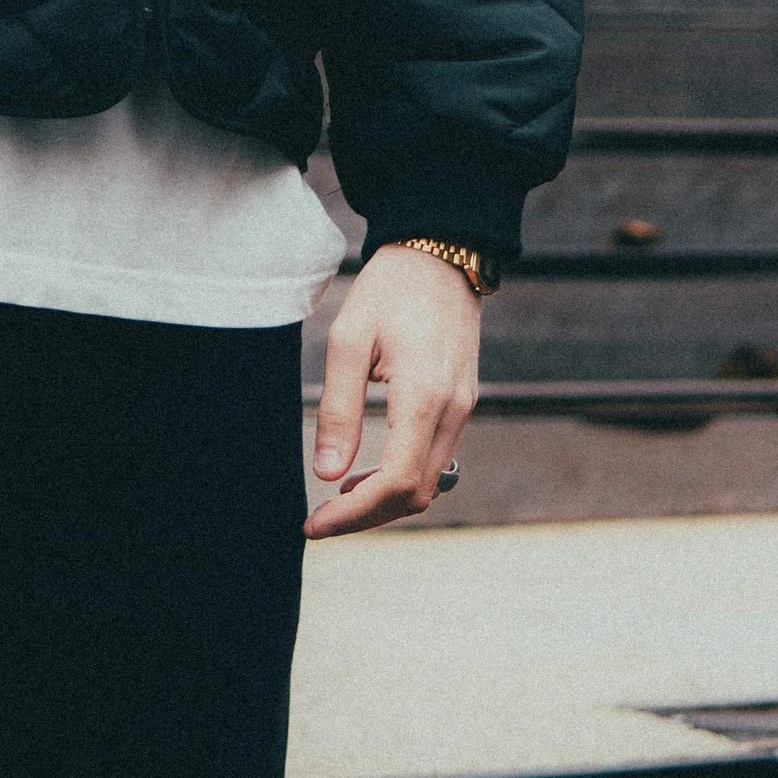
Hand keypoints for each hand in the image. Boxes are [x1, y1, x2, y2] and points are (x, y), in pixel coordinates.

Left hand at [305, 245, 481, 536]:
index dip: (354, 514)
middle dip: (367, 516)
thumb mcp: (349, 339)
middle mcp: (453, 411)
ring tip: (337, 499)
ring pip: (430, 484)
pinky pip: (437, 461)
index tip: (314, 524)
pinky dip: (403, 479)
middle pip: (416, 495)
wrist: (440, 254)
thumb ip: (338, 409)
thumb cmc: (390, 289)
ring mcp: (464, 409)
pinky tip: (366, 472)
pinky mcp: (463, 403)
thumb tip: (326, 473)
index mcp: (424, 396)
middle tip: (319, 519)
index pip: (397, 483)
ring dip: (385, 501)